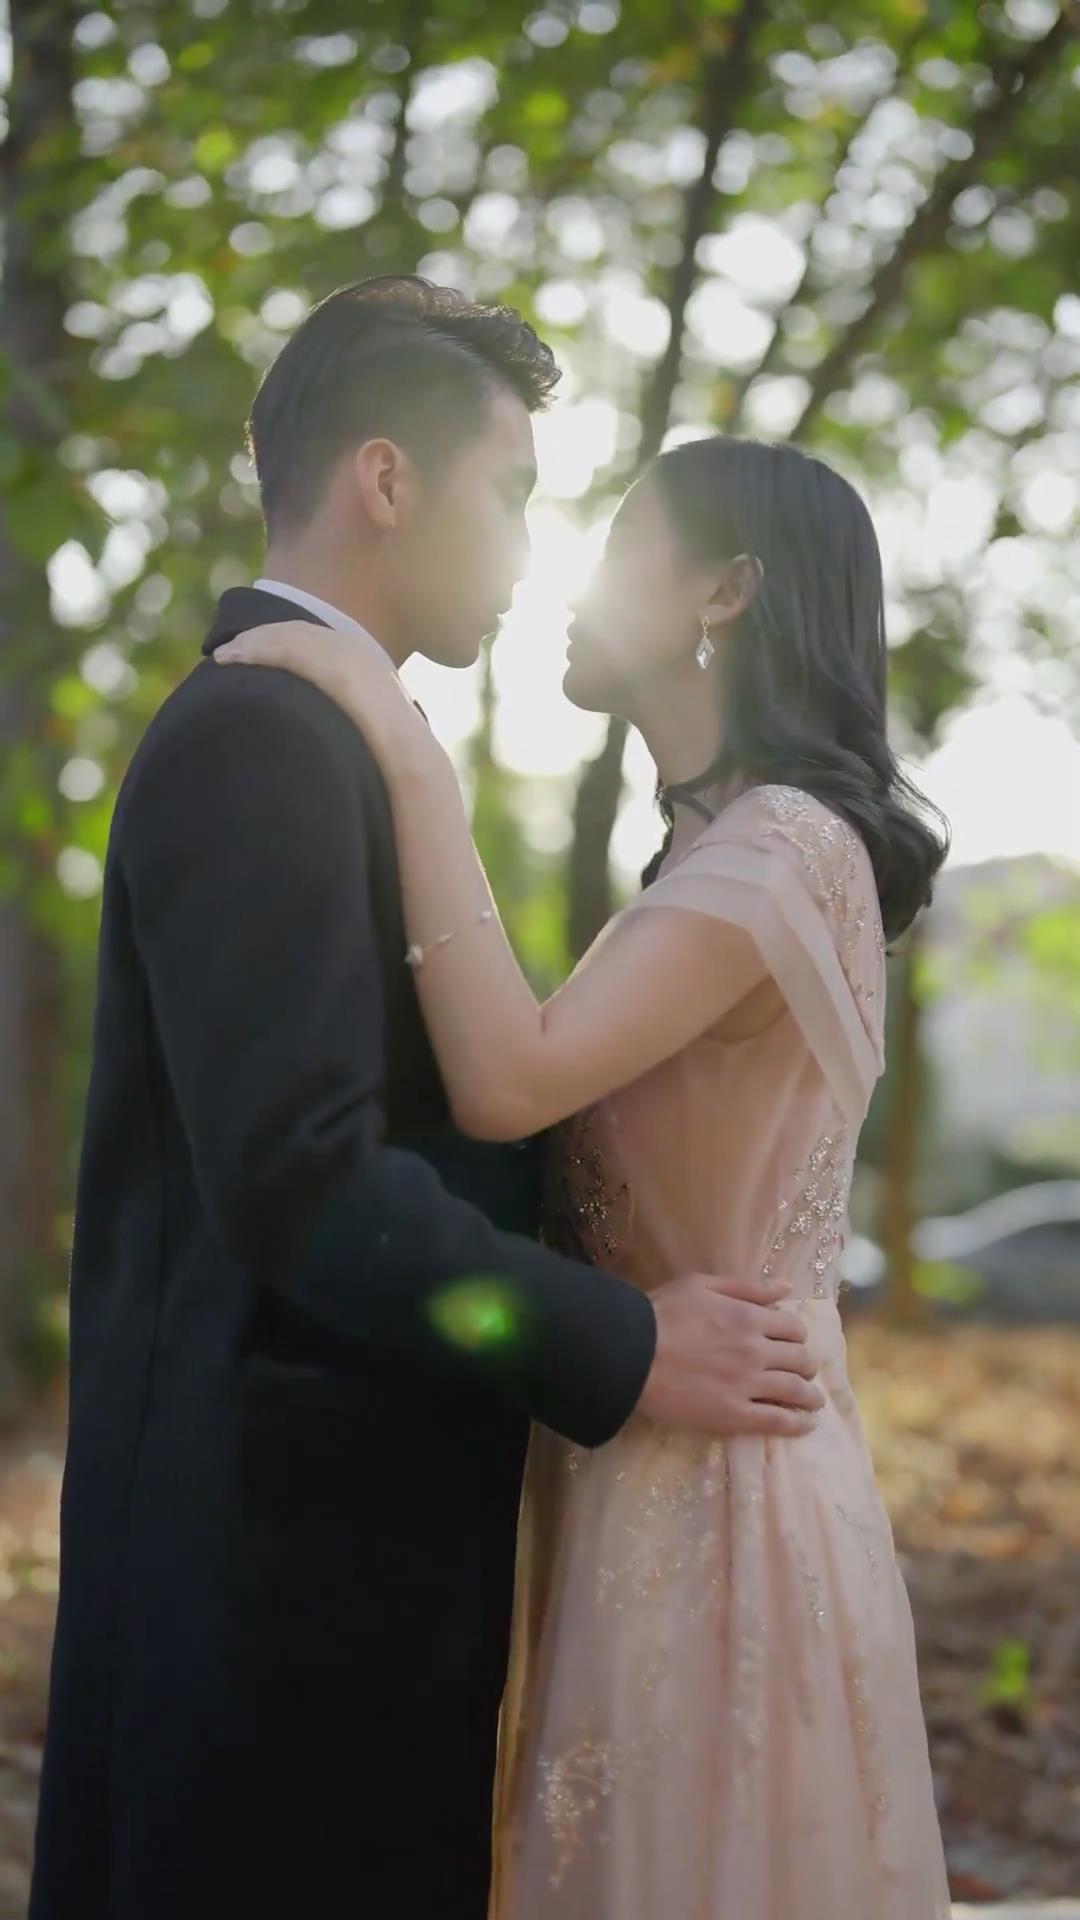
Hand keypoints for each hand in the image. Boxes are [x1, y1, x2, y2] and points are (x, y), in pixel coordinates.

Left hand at [215, 621, 445, 785]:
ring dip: (251, 645)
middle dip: (258, 638)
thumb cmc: (387, 755)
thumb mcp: (365, 725)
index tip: (250, 652)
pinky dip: (258, 650)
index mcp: (361, 659)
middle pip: (295, 632)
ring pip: (287, 637)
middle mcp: (354, 649)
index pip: (312, 640)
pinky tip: (236, 658)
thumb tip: (322, 728)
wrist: (410, 760)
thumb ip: (344, 715)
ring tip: (223, 657)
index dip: (277, 642)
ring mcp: (346, 655)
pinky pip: (289, 650)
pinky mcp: (335, 667)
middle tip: (227, 652)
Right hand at [637, 1273, 823, 1437]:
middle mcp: (757, 1351)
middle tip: (802, 1372)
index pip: (793, 1328)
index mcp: (750, 1318)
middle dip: (805, 1365)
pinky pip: (777, 1422)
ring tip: (812, 1401)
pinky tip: (803, 1426)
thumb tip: (787, 1288)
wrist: (630, 1354)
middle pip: (800, 1360)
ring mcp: (748, 1386)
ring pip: (796, 1392)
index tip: (791, 1342)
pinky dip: (797, 1424)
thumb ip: (748, 1287)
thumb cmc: (660, 1313)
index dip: (796, 1335)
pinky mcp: (735, 1416)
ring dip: (810, 1396)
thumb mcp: (702, 1285)